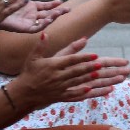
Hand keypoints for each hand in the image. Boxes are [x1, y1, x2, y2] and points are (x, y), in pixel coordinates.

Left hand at [0, 0, 67, 33]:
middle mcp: (31, 14)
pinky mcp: (24, 28)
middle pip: (48, 13)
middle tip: (67, 9)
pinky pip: (36, 28)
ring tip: (59, 13)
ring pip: (44, 21)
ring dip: (53, 17)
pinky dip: (43, 24)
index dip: (53, 4)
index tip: (61, 1)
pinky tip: (48, 20)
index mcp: (30, 7)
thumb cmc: (2, 3)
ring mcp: (29, 22)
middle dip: (58, 11)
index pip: (45, 6)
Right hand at [11, 33, 129, 110]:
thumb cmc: (30, 73)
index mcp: (52, 65)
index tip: (95, 55)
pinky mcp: (62, 96)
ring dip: (95, 79)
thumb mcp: (34, 58)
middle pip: (78, 71)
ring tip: (107, 76)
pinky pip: (78, 95)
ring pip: (81, 82)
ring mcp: (61, 87)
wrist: (23, 93)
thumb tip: (46, 33)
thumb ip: (42, 46)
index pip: (70, 60)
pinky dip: (89, 93)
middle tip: (104, 65)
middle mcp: (57, 77)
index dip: (83, 58)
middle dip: (91, 68)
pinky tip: (101, 90)